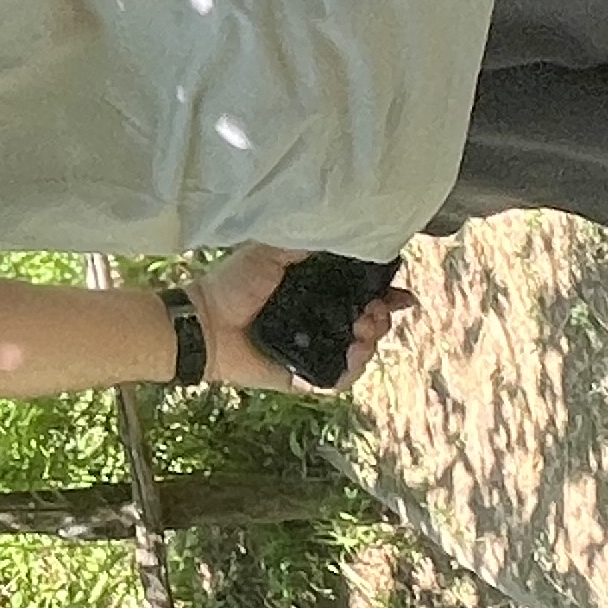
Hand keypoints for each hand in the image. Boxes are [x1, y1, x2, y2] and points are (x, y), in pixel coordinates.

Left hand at [197, 244, 411, 392]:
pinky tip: (353, 354)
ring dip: (371, 341)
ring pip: (362, 351)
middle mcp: (323, 320)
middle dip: (382, 317)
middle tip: (374, 312)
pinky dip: (353, 370)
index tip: (401, 294)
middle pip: (371, 323)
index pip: (364, 293)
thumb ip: (305, 242)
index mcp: (319, 292)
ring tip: (362, 331)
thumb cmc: (235, 284)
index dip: (387, 294)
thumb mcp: (271, 252)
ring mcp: (317, 349)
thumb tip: (345, 227)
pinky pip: (341, 380)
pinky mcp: (307, 377)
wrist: (206, 323)